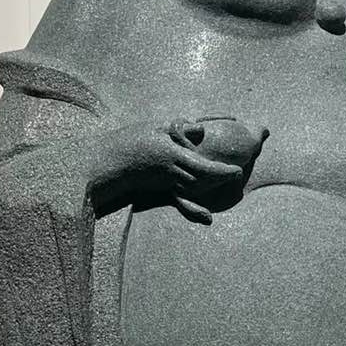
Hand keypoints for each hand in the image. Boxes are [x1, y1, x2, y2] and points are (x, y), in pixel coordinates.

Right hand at [96, 119, 242, 222]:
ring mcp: (166, 184)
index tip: (236, 171)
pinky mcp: (160, 190)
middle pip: (203, 180)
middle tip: (237, 175)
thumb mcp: (155, 128)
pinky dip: (195, 209)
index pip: (203, 166)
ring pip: (195, 189)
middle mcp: (172, 173)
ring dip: (211, 188)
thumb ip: (180, 129)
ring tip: (225, 182)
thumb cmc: (131, 141)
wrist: (108, 163)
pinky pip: (181, 200)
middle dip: (221, 179)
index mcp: (172, 156)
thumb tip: (201, 128)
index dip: (221, 171)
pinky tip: (206, 217)